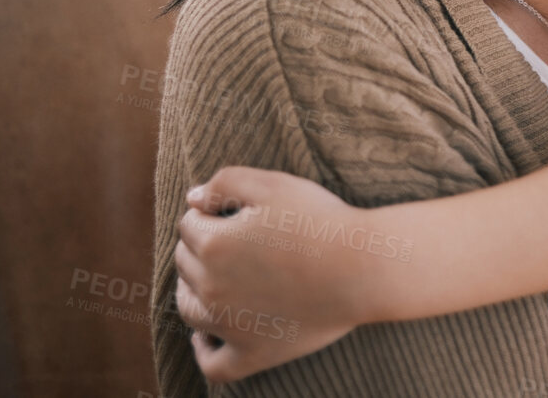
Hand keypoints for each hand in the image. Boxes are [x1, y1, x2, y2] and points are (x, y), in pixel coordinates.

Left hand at [175, 166, 383, 382]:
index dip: (209, 213)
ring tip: (216, 278)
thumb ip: (226, 182)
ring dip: (192, 289)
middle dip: (200, 246)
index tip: (235, 212)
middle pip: (185, 263)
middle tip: (236, 239)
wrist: (362, 268)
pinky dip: (204, 350)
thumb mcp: (274, 185)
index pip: (189, 224)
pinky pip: (213, 365)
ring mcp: (229, 326)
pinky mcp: (251, 353)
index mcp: (214, 243)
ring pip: (188, 308)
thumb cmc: (321, 222)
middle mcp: (212, 287)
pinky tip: (207, 337)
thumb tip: (192, 199)